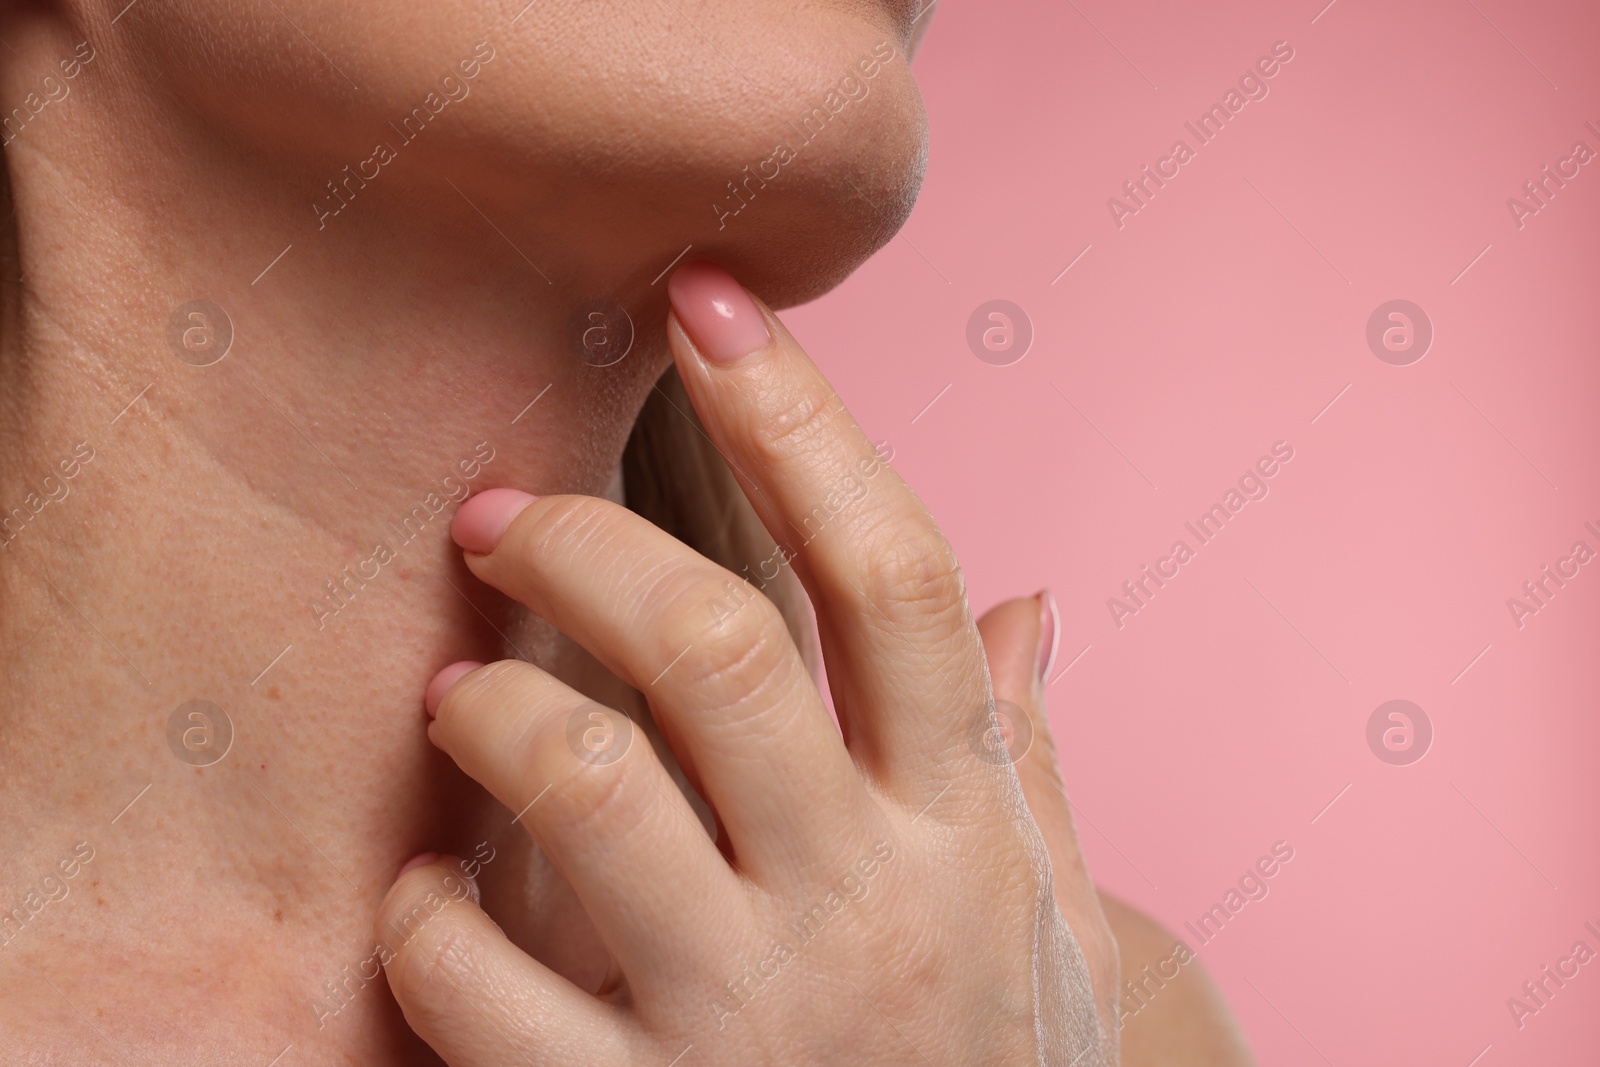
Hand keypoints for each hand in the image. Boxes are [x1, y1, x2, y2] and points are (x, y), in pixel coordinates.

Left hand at [376, 262, 1119, 1064]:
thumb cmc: (989, 1054)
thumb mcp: (1038, 903)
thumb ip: (1025, 751)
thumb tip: (1027, 606)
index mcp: (964, 819)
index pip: (893, 574)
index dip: (807, 416)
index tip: (712, 299)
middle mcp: (864, 900)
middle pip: (715, 651)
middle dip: (588, 546)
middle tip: (501, 511)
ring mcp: (750, 1017)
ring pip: (584, 789)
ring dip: (489, 709)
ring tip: (452, 693)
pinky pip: (481, 988)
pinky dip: (427, 917)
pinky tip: (429, 895)